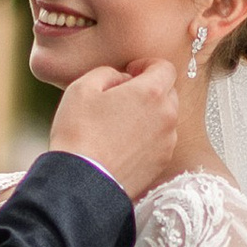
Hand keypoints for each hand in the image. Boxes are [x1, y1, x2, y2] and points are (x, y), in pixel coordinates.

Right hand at [49, 59, 179, 201]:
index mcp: (151, 93)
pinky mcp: (162, 163)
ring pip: (165, 118)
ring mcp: (167, 142)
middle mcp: (167, 116)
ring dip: (149, 116)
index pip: (165, 67)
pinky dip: (148, 138)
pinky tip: (123, 145)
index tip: (130, 72)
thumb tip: (123, 78)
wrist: (82, 181)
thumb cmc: (79, 132)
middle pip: (168, 92)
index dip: (147, 65)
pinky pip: (161, 141)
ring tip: (120, 125)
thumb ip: (108, 72)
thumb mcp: (82, 87)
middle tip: (122, 99)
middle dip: (149, 90)